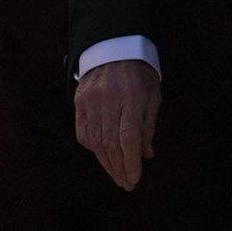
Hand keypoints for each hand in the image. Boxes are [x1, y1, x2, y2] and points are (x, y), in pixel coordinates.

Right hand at [74, 60, 160, 191]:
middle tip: (126, 183)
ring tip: (116, 175)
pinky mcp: (79, 101)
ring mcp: (90, 100)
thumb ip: (148, 125)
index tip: (134, 179)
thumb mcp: (152, 95)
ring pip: (95, 141)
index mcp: (132, 96)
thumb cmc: (139, 73)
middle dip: (119, 168)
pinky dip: (92, 148)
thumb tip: (145, 154)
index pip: (129, 137)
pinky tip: (102, 156)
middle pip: (110, 143)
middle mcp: (109, 99)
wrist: (113, 47)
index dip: (131, 161)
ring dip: (106, 163)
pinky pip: (83, 132)